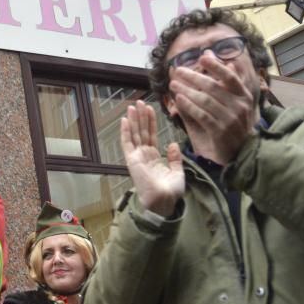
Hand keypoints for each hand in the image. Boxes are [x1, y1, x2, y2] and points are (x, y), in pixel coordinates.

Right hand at [121, 100, 183, 215]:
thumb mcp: (178, 172)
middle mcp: (144, 155)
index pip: (152, 136)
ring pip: (135, 134)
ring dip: (133, 120)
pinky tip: (125, 119)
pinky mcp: (132, 160)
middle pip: (142, 132)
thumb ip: (175, 158)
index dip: (151, 122)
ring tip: (133, 105)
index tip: (150, 109)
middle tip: (139, 101)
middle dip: (140, 117)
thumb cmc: (171, 191)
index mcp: (155, 158)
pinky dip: (126, 131)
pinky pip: (127, 143)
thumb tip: (173, 144)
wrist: (164, 201)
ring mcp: (137, 157)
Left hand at [169, 53, 258, 164]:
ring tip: (173, 85)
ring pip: (205, 101)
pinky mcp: (220, 132)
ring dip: (187, 91)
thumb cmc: (233, 123)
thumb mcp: (234, 102)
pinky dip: (189, 106)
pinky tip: (179, 100)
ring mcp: (231, 119)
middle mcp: (240, 106)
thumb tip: (217, 57)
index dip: (216, 66)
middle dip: (193, 77)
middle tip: (178, 71)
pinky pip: (202, 116)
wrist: (240, 151)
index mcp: (244, 96)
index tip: (202, 57)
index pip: (230, 77)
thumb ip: (225, 81)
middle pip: (213, 87)